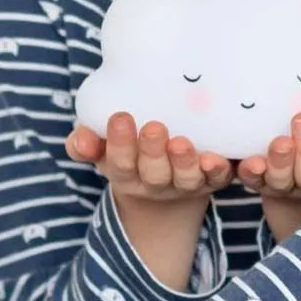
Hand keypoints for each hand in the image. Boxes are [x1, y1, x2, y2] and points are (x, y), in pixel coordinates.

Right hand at [67, 114, 233, 203]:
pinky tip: (217, 158)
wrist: (166, 176)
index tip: (120, 117)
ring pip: (186, 179)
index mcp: (127, 173)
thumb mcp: (102, 146)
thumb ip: (86, 142)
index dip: (119, 144)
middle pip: (154, 174)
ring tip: (182, 143)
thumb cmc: (129, 148)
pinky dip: (218, 170)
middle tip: (154, 128)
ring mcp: (186, 183)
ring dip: (185, 163)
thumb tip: (81, 140)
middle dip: (152, 153)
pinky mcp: (213, 179)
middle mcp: (157, 182)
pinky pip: (219, 178)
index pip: (120, 163)